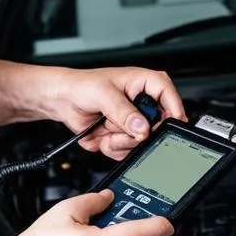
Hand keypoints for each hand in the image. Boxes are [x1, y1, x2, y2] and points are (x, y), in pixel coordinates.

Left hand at [35, 66, 185, 159]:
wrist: (62, 100)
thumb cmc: (81, 86)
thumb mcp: (104, 94)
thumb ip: (123, 112)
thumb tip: (142, 128)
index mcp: (143, 84)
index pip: (168, 94)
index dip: (173, 109)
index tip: (171, 122)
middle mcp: (141, 104)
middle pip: (158, 125)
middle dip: (139, 132)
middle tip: (125, 127)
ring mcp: (132, 123)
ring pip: (142, 142)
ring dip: (122, 140)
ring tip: (107, 127)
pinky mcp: (123, 137)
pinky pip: (127, 151)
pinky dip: (113, 147)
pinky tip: (102, 135)